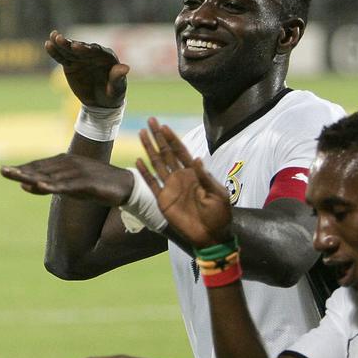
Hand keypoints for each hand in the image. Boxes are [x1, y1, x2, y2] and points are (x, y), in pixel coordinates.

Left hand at [0, 153, 133, 205]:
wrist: (124, 185)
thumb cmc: (94, 185)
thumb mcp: (67, 187)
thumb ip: (46, 185)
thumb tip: (22, 186)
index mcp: (63, 163)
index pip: (38, 166)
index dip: (22, 168)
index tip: (4, 171)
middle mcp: (69, 164)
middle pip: (41, 169)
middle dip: (22, 170)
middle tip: (3, 171)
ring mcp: (78, 172)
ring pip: (52, 176)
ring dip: (34, 176)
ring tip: (17, 177)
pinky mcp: (88, 182)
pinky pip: (68, 185)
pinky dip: (55, 186)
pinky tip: (42, 186)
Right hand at [45, 30, 128, 107]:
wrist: (101, 103)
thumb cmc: (113, 95)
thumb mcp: (117, 89)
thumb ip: (118, 78)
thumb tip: (126, 67)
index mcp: (106, 57)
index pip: (95, 51)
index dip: (86, 49)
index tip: (76, 46)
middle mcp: (93, 54)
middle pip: (81, 48)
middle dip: (70, 44)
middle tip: (60, 39)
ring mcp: (81, 58)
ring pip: (70, 50)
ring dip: (61, 43)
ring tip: (52, 36)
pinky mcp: (71, 64)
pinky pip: (62, 58)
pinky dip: (55, 52)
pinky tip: (48, 45)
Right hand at [136, 118, 231, 247]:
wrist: (211, 236)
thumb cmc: (219, 215)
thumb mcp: (218, 194)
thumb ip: (205, 177)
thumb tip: (196, 158)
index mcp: (194, 174)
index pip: (181, 152)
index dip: (173, 139)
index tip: (164, 126)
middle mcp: (180, 177)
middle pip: (166, 153)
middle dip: (159, 137)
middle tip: (150, 121)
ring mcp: (170, 188)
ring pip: (157, 164)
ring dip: (149, 149)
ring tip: (142, 134)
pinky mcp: (163, 200)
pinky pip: (151, 184)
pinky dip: (144, 173)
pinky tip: (138, 161)